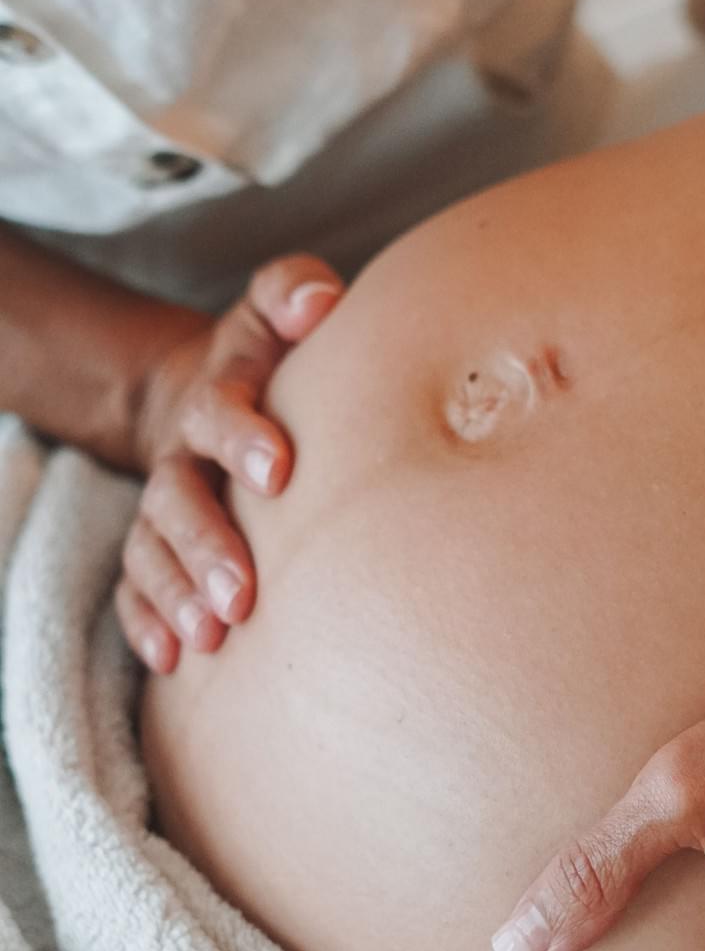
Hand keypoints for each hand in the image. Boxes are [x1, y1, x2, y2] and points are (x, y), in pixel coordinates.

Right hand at [115, 254, 342, 673]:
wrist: (216, 393)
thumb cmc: (273, 357)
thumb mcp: (280, 310)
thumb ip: (296, 291)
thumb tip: (322, 301)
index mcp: (220, 395)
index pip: (221, 410)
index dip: (243, 436)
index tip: (280, 471)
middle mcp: (182, 454)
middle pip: (178, 498)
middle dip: (207, 545)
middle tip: (243, 593)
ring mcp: (163, 505)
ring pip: (154, 551)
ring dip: (178, 594)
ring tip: (214, 636)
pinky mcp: (155, 547)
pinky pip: (135, 588)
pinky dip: (148, 622)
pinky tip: (173, 659)